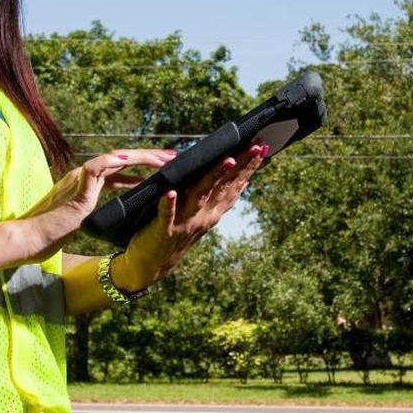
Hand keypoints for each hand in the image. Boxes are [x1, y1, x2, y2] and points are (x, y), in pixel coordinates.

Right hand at [21, 148, 174, 260]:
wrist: (32, 238)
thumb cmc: (55, 233)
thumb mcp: (86, 219)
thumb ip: (102, 211)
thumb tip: (124, 212)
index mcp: (88, 182)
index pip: (120, 168)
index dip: (142, 166)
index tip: (163, 167)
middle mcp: (85, 175)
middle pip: (122, 159)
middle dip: (149, 157)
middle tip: (172, 156)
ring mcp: (79, 178)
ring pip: (114, 158)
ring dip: (140, 157)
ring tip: (162, 159)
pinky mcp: (76, 186)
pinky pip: (96, 167)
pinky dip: (113, 161)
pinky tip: (129, 159)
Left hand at [115, 143, 267, 290]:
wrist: (151, 266)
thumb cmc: (175, 233)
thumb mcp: (201, 215)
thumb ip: (219, 199)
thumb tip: (243, 179)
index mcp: (212, 211)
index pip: (233, 185)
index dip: (247, 166)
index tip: (260, 146)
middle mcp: (203, 216)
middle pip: (223, 186)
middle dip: (240, 165)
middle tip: (255, 147)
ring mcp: (184, 223)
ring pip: (200, 196)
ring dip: (214, 178)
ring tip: (227, 160)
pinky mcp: (163, 230)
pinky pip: (166, 215)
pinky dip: (168, 204)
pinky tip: (170, 192)